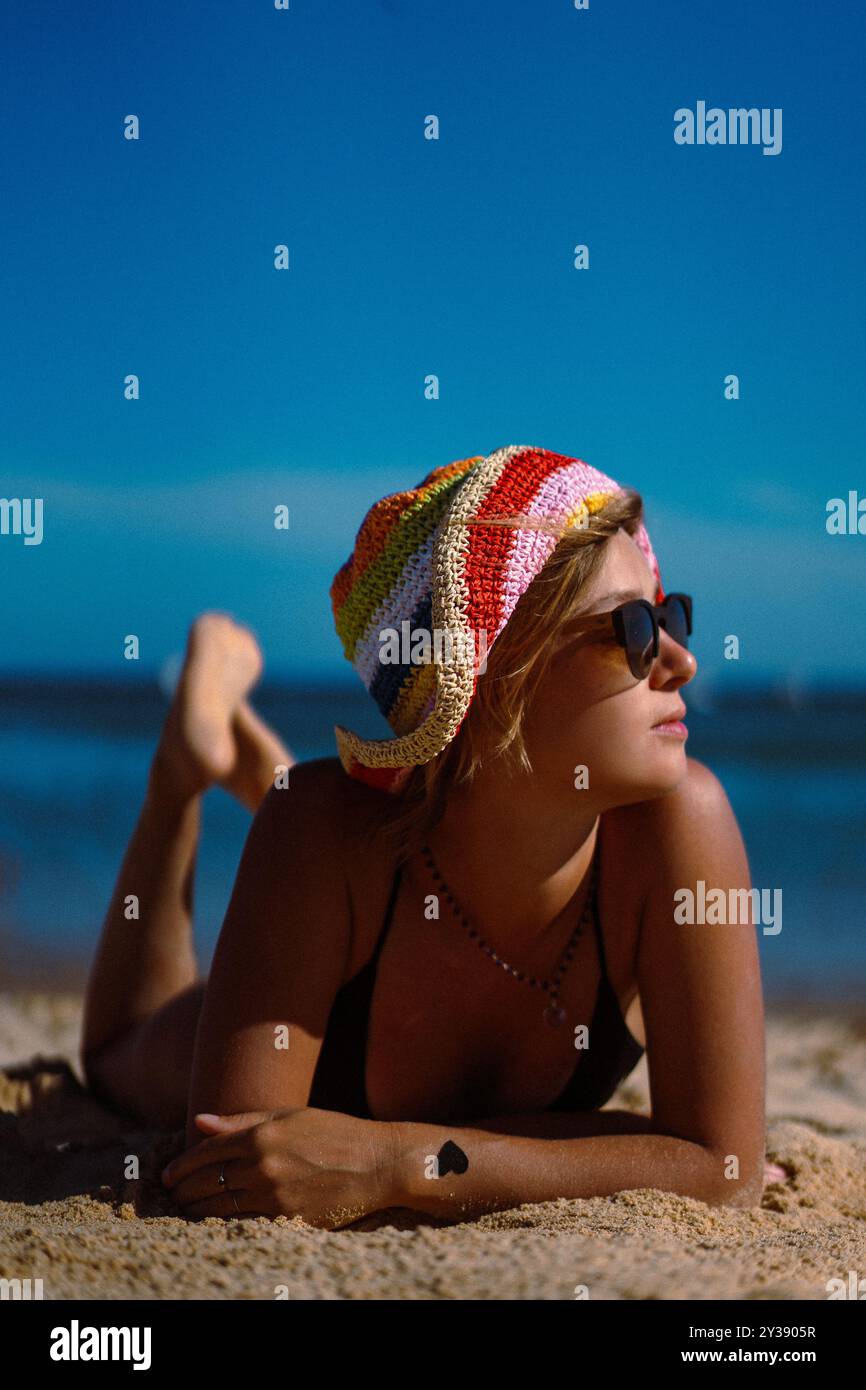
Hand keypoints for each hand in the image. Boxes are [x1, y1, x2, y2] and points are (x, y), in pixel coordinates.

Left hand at [160, 1107, 397, 1227]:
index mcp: (262, 1136)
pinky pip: (244, 1224)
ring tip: (186, 1210)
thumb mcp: (289, 1116)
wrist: (377, 1164)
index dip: (181, 1165)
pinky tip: (215, 1223)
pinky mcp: (288, 1220)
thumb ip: (242, 1121)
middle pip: (207, 1183)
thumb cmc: (335, 1133)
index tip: (168, 1175)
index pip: (206, 1152)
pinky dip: (224, 1224)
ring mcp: (275, 1197)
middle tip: (172, 1196)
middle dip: (182, 1190)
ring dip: (196, 1211)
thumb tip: (199, 1122)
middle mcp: (263, 1166)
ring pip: (219, 1209)